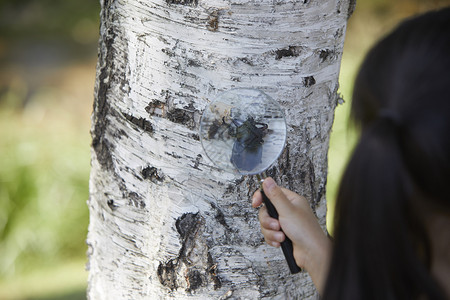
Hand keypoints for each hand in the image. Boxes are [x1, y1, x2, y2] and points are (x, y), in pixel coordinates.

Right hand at [252, 177, 330, 292]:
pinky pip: (269, 234)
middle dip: (268, 221)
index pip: (272, 192)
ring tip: (281, 237)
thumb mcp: (287, 210)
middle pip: (266, 210)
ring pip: (266, 224)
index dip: (261, 197)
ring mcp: (285, 223)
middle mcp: (288, 211)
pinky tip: (280, 242)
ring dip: (271, 232)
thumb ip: (275, 195)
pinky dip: (273, 239)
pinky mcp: (282, 234)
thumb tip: (267, 180)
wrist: (311, 254)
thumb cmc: (305, 232)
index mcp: (292, 201)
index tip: (255, 203)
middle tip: (276, 225)